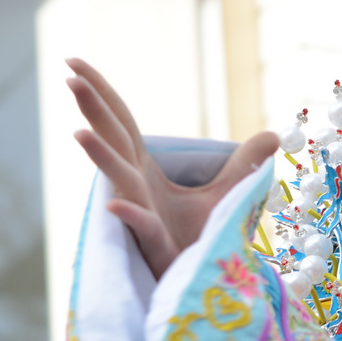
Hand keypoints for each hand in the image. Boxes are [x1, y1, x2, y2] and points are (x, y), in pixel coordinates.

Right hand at [66, 58, 278, 278]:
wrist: (200, 281)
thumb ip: (243, 163)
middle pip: (113, 139)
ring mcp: (142, 212)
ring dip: (100, 157)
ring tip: (78, 132)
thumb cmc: (200, 239)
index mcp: (145, 167)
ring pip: (118, 180)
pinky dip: (130, 216)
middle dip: (92, 109)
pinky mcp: (155, 243)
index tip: (71, 58)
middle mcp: (136, 185)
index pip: (120, 120)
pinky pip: (140, 228)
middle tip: (69, 76)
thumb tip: (272, 135)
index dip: (99, 90)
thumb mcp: (229, 193)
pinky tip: (116, 206)